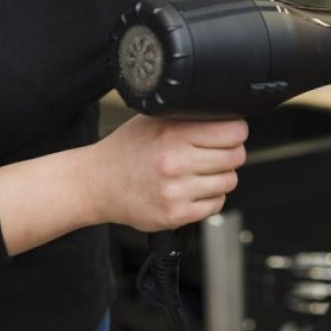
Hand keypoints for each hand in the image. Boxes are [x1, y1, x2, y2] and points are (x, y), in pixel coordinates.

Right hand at [86, 115, 247, 231]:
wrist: (95, 183)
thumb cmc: (127, 150)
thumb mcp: (155, 120)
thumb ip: (189, 117)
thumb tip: (228, 116)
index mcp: (173, 132)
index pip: (234, 131)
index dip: (235, 132)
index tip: (228, 134)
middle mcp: (175, 161)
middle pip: (236, 157)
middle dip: (230, 154)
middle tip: (213, 154)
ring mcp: (175, 190)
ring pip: (229, 182)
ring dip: (220, 177)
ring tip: (198, 173)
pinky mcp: (174, 214)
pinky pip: (216, 205)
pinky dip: (209, 198)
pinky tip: (191, 190)